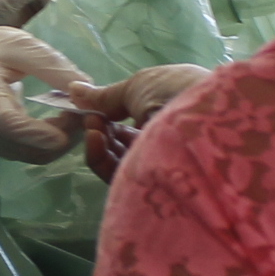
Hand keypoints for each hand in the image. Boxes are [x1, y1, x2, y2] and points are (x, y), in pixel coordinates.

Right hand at [0, 23, 90, 161]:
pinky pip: (31, 152)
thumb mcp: (19, 45)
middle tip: (86, 107)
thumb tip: (88, 89)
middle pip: (32, 151)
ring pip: (36, 156)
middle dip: (67, 135)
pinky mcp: (1, 146)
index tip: (79, 114)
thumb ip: (52, 67)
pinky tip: (62, 117)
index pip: (13, 127)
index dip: (48, 129)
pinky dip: (52, 140)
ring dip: (63, 139)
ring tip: (76, 110)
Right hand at [69, 64, 213, 180]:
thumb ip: (106, 96)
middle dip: (103, 130)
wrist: (200, 121)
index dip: (112, 114)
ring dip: (100, 143)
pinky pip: (120, 175)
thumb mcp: (139, 86)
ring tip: (92, 126)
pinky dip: (101, 158)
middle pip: (126, 142)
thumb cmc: (175, 93)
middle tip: (90, 118)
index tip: (92, 108)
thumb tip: (74, 89)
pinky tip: (94, 137)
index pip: (137, 120)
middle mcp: (168, 140)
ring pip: (120, 160)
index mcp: (172, 113)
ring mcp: (161, 164)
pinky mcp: (151, 188)